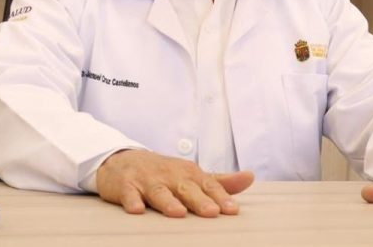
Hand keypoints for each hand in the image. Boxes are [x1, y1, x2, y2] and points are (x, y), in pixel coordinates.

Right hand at [96, 149, 253, 217]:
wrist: (122, 160)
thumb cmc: (163, 172)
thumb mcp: (191, 174)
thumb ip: (219, 180)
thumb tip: (250, 177)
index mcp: (187, 173)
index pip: (207, 185)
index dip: (219, 197)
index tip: (232, 209)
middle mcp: (169, 175)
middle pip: (186, 188)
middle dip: (199, 200)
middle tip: (212, 212)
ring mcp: (147, 180)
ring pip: (159, 192)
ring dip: (168, 202)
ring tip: (178, 213)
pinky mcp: (125, 186)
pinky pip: (128, 194)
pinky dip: (132, 201)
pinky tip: (136, 210)